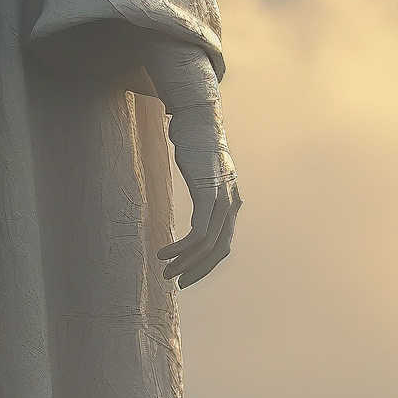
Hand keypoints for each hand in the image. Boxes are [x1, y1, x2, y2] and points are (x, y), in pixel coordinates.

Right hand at [145, 44, 240, 289]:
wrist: (198, 116)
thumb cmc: (196, 143)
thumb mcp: (203, 173)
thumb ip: (205, 193)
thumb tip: (196, 208)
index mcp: (232, 203)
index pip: (224, 245)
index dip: (206, 265)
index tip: (186, 276)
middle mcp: (232, 203)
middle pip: (219, 249)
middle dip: (197, 269)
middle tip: (174, 281)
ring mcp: (222, 197)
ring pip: (207, 243)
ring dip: (186, 261)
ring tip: (165, 269)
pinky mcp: (208, 191)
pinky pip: (198, 230)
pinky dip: (182, 246)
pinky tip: (165, 251)